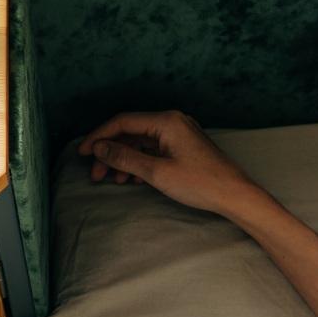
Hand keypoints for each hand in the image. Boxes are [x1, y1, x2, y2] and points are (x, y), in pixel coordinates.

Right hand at [77, 110, 262, 218]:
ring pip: (141, 142)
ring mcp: (179, 133)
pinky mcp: (183, 147)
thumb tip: (99, 147)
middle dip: (110, 152)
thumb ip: (125, 158)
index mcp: (167, 121)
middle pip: (131, 132)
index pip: (123, 122)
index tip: (82, 152)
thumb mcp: (157, 173)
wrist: (235, 195)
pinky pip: (154, 149)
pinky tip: (132, 179)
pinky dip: (140, 162)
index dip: (99, 136)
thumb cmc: (201, 184)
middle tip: (96, 173)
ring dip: (124, 159)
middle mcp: (173, 121)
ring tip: (112, 180)